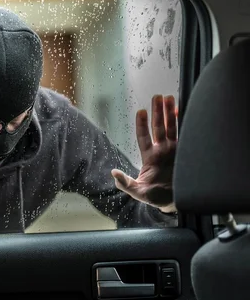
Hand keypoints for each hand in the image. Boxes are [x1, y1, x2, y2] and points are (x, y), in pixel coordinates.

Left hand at [111, 95, 176, 213]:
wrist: (174, 202)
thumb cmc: (155, 197)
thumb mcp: (138, 192)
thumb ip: (125, 183)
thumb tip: (113, 173)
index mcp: (149, 157)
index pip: (144, 137)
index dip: (142, 124)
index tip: (141, 111)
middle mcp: (161, 151)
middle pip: (158, 127)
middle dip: (158, 112)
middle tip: (157, 96)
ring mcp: (174, 151)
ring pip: (171, 128)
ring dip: (170, 113)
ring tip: (169, 98)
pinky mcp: (185, 153)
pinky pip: (185, 135)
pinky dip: (184, 123)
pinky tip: (184, 112)